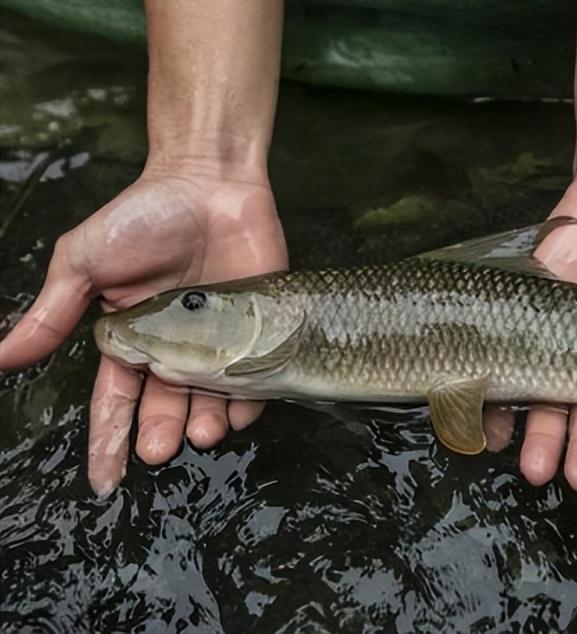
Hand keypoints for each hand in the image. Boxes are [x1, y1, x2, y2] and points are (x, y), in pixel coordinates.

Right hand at [0, 163, 287, 494]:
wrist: (211, 182)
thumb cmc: (143, 217)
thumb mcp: (85, 261)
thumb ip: (52, 312)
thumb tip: (1, 358)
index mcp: (130, 339)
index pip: (114, 402)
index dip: (108, 441)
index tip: (105, 482)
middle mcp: (176, 349)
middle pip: (165, 407)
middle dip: (160, 434)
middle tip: (161, 449)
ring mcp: (221, 341)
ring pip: (211, 399)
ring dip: (206, 422)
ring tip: (204, 432)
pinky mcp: (260, 329)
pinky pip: (259, 375)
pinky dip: (253, 398)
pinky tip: (244, 412)